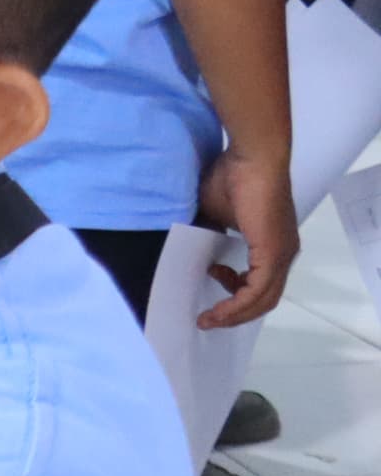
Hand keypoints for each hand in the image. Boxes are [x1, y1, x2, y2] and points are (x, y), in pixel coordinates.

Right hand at [194, 148, 299, 327]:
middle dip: (234, 313)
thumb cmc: (232, 177)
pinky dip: (236, 305)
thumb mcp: (214, 213)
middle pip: (264, 299)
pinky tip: (216, 309)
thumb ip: (208, 234)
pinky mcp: (273, 253)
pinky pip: (256, 291)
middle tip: (207, 317)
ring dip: (233, 314)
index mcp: (273, 243)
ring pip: (262, 300)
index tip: (211, 283)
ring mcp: (281, 254)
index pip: (261, 282)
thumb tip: (192, 249)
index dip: (236, 293)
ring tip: (208, 317)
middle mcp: (284, 253)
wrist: (253, 158)